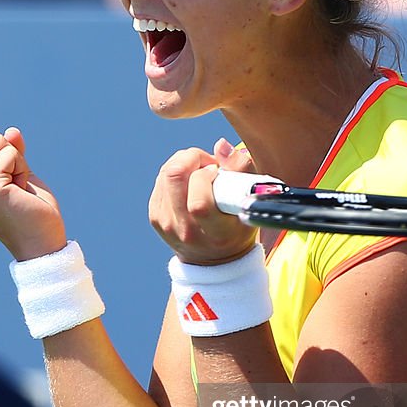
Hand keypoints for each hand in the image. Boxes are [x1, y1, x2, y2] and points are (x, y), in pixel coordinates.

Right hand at [0, 128, 66, 260]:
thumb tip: (12, 130)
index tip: (11, 187)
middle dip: (12, 158)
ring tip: (18, 191)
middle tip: (17, 189)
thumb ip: (11, 152)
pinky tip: (21, 192)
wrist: (42, 244)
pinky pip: (10, 153)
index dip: (6, 157)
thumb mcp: (19, 175)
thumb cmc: (32, 212)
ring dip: (18, 164)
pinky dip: (23, 169)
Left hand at [149, 139, 256, 264]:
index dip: (207, 176)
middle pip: (175, 177)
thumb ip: (242, 172)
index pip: (199, 203)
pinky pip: (161, 179)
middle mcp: (187, 231)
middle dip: (193, 158)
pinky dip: (176, 171)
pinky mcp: (155, 217)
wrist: (213, 261)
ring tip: (200, 171)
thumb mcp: (250, 206)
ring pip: (166, 173)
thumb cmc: (237, 228)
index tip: (219, 173)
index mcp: (215, 233)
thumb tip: (221, 145)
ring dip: (184, 162)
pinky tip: (190, 181)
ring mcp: (167, 225)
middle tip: (208, 163)